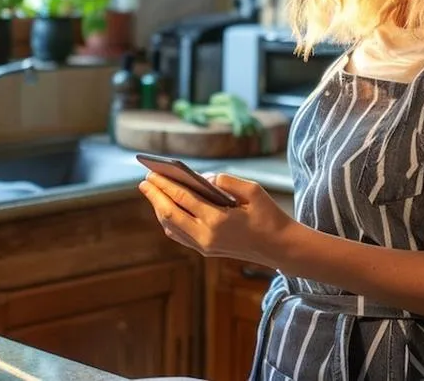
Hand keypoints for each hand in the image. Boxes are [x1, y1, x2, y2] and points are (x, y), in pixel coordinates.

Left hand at [138, 172, 293, 266]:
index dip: (165, 185)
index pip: (183, 199)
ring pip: (171, 226)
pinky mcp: (206, 251)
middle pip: (169, 214)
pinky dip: (168, 220)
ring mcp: (205, 247)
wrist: (279, 247)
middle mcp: (207, 236)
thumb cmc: (268, 215)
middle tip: (145, 181)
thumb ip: (224, 180)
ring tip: (152, 192)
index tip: (152, 173)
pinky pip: (179, 235)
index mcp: (218, 220)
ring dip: (159, 208)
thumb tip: (201, 179)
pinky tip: (165, 208)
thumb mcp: (252, 190)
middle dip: (155, 196)